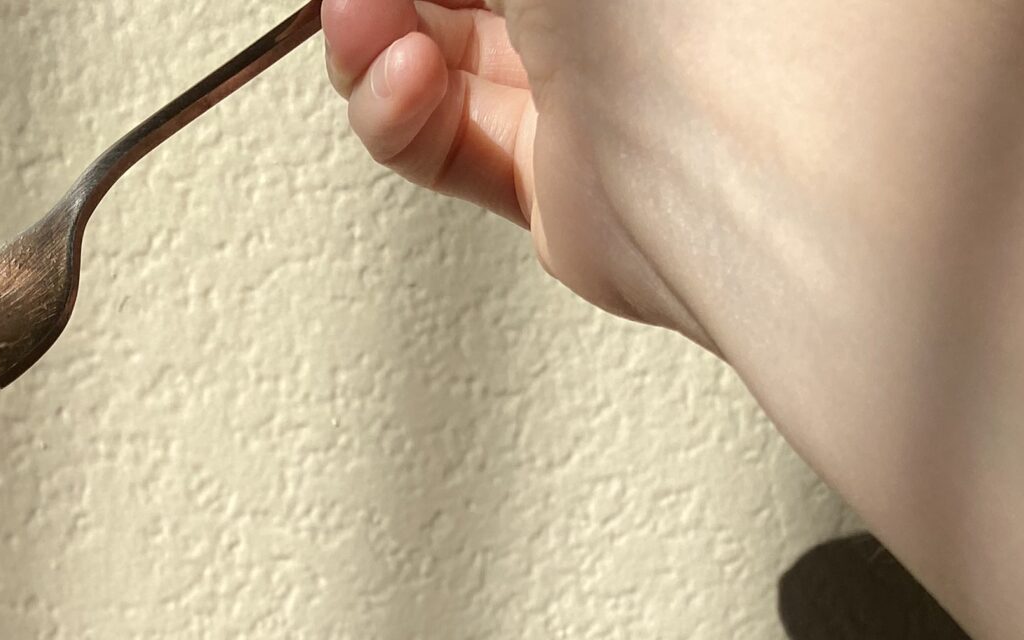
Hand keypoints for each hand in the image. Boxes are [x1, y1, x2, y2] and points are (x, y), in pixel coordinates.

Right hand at [320, 0, 711, 342]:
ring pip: (445, 57)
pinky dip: (402, 116)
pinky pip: (453, 145)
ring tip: (360, 25)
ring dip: (378, 40)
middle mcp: (617, 10)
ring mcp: (586, 83)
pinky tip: (397, 81)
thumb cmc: (685, 13)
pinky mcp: (557, 176)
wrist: (726, 156)